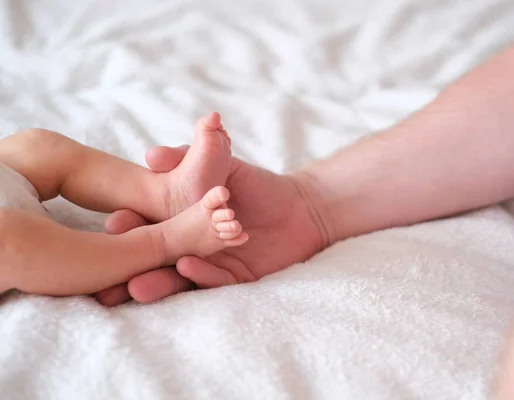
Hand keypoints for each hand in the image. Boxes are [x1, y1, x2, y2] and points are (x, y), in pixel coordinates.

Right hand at [95, 146, 327, 305]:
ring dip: (159, 281)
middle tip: (107, 274)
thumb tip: (151, 155)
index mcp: (182, 222)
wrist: (300, 206)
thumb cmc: (257, 186)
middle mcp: (191, 247)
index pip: (150, 226)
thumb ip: (188, 158)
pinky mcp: (236, 278)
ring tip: (136, 285)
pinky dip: (201, 273)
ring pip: (180, 277)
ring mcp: (212, 265)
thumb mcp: (222, 167)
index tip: (112, 222)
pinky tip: (187, 264)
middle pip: (158, 259)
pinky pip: (215, 280)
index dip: (132, 225)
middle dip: (134, 266)